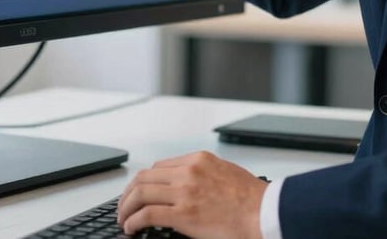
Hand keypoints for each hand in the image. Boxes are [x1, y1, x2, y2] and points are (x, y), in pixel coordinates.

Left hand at [117, 151, 265, 238]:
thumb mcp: (225, 173)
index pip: (160, 167)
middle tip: (123, 206)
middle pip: (145, 177)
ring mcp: (184, 191)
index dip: (145, 182)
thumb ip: (203, 175)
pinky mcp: (183, 214)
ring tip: (123, 218)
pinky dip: (133, 220)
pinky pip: (147, 214)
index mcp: (198, 159)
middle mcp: (188, 171)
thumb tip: (187, 187)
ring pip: (141, 193)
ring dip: (126, 206)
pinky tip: (131, 228)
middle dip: (129, 192)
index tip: (139, 193)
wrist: (264, 213)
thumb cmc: (251, 199)